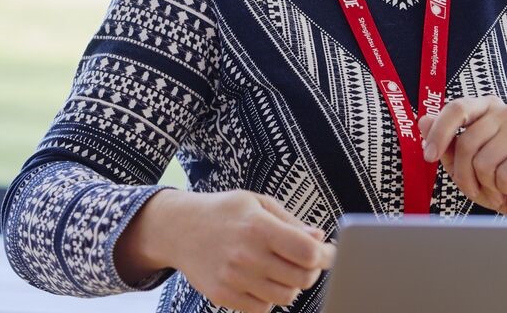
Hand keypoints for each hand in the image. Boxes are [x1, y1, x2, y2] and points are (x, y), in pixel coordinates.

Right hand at [116, 189, 334, 311]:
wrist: (179, 228)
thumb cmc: (224, 212)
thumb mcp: (257, 203)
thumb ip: (290, 222)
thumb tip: (319, 239)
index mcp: (259, 227)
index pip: (308, 253)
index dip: (325, 255)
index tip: (327, 252)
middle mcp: (247, 255)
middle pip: (302, 278)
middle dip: (311, 270)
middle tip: (305, 261)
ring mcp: (234, 278)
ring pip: (286, 297)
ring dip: (290, 285)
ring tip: (281, 270)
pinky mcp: (223, 295)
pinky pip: (263, 308)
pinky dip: (269, 298)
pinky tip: (261, 280)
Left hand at [419, 96, 506, 217]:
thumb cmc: (494, 180)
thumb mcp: (460, 164)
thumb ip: (444, 142)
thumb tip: (423, 121)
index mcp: (486, 107)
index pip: (457, 109)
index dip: (439, 133)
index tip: (428, 157)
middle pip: (467, 142)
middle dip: (465, 175)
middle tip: (475, 188)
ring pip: (484, 163)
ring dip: (487, 185)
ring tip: (499, 186)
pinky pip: (505, 175)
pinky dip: (505, 189)